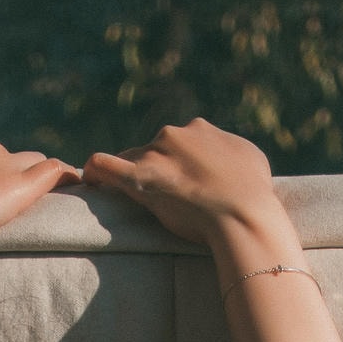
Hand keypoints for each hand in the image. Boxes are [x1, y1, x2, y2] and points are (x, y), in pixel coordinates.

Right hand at [0, 129, 76, 257]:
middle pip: (10, 156)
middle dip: (10, 175)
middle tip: (8, 204)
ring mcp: (1, 163)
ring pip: (31, 163)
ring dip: (34, 179)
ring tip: (46, 199)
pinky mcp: (16, 188)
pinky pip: (52, 172)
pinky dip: (66, 176)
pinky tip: (79, 181)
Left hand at [82, 118, 291, 253]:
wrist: (243, 211)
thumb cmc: (253, 191)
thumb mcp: (251, 160)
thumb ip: (232, 154)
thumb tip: (229, 158)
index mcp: (200, 129)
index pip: (179, 143)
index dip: (176, 163)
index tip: (179, 184)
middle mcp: (175, 134)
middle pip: (153, 149)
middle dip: (155, 169)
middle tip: (162, 198)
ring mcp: (156, 154)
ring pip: (131, 157)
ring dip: (129, 173)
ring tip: (122, 192)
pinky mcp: (140, 179)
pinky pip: (105, 166)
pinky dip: (95, 171)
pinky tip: (89, 179)